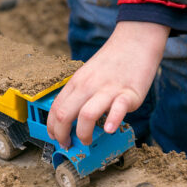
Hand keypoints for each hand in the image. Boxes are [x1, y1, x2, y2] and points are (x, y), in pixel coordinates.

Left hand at [47, 21, 169, 147]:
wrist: (134, 41)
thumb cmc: (111, 62)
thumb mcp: (87, 75)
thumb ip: (79, 94)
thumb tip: (71, 118)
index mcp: (76, 83)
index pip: (55, 108)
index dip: (52, 127)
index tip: (54, 137)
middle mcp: (88, 86)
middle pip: (64, 115)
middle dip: (62, 135)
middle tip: (68, 145)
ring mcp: (108, 89)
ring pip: (86, 115)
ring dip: (83, 135)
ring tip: (87, 141)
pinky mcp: (129, 93)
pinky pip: (117, 109)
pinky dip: (112, 121)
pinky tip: (109, 129)